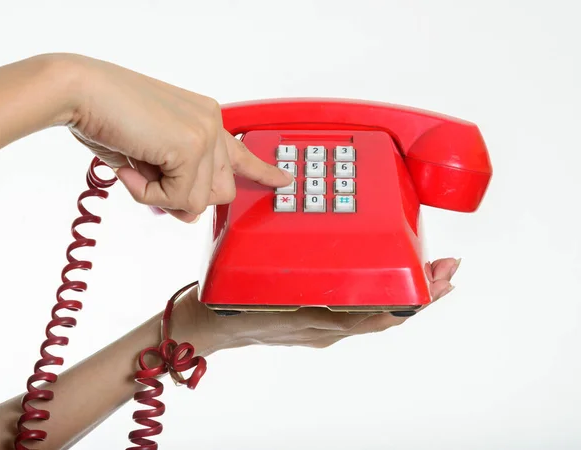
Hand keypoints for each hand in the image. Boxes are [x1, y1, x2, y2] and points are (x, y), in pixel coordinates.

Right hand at [64, 54, 292, 221]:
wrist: (80, 91)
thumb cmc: (106, 117)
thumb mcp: (151, 157)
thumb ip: (176, 182)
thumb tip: (188, 213)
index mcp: (205, 120)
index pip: (241, 154)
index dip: (263, 171)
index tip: (282, 180)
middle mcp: (212, 123)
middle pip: (221, 192)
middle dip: (185, 197)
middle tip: (151, 178)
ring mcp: (205, 133)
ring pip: (199, 201)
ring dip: (161, 196)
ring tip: (136, 165)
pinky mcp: (192, 146)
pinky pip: (179, 199)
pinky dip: (148, 194)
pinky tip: (133, 165)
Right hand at [173, 258, 460, 354]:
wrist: (206, 323)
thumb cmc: (231, 309)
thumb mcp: (271, 303)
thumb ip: (312, 306)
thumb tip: (363, 307)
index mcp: (320, 323)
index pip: (379, 316)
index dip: (412, 302)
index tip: (438, 284)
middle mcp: (326, 326)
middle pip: (384, 314)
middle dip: (420, 294)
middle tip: (448, 272)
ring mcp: (321, 324)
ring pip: (374, 312)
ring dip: (404, 295)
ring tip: (430, 277)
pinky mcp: (312, 316)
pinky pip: (354, 309)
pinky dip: (378, 295)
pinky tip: (385, 284)